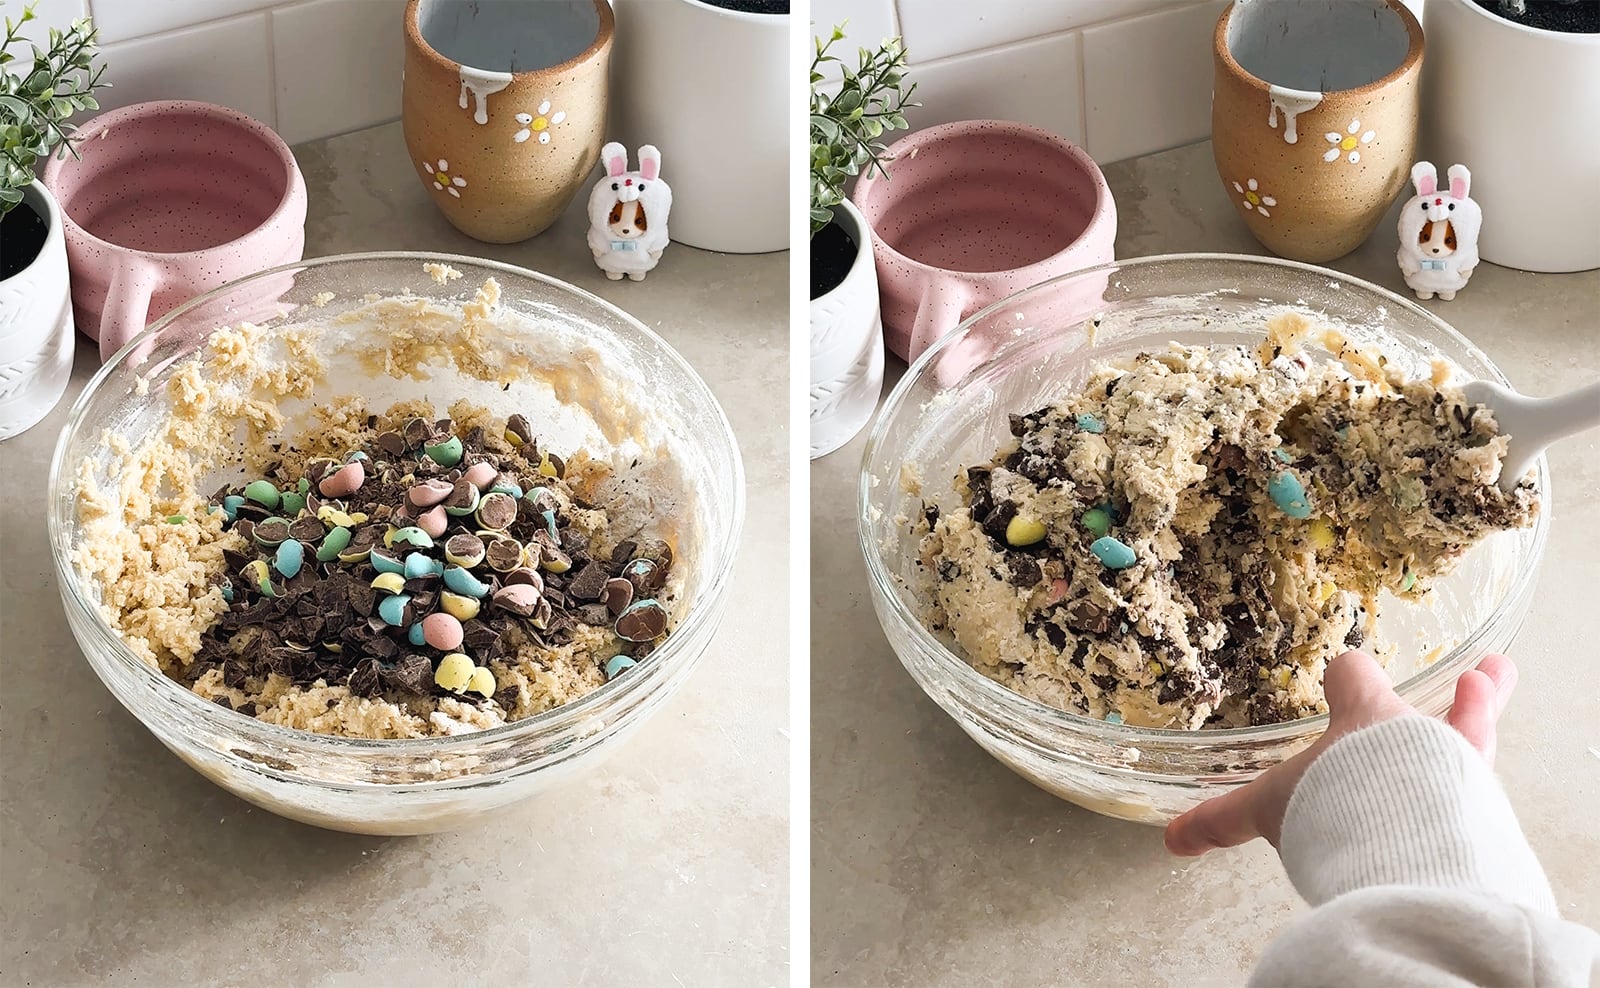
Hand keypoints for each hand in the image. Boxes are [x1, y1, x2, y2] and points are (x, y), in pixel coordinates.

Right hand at [1163, 649, 1516, 856]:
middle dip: (1453, 691)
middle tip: (1472, 676)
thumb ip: (1223, 821)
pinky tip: (1494, 756)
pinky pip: (1490, 770)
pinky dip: (1488, 759)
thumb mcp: (1269, 811)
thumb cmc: (1333, 806)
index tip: (1342, 675)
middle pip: (1429, 699)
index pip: (1352, 676)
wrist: (1401, 833)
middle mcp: (1414, 731)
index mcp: (1362, 719)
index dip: (1345, 676)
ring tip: (1493, 677)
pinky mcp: (1485, 799)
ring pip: (1476, 726)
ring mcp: (1458, 761)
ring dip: (1485, 706)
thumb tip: (1174, 838)